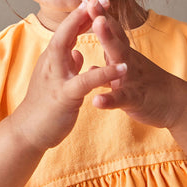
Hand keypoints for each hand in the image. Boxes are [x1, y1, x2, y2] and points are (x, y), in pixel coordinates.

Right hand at [10, 1, 126, 151]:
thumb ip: (67, 65)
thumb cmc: (43, 107)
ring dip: (87, 35)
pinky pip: (84, 82)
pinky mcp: (64, 98)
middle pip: (63, 33)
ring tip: (110, 19)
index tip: (96, 2)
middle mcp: (50, 66)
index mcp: (51, 62)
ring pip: (67, 49)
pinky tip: (122, 68)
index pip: (65, 33)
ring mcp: (55, 80)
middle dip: (81, 14)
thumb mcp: (55, 81)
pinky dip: (103, 73)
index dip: (80, 16)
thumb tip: (78, 52)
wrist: (27, 132)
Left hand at [86, 0, 186, 129]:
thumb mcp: (125, 72)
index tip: (88, 0)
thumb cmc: (144, 86)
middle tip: (92, 4)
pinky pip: (120, 98)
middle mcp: (127, 62)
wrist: (172, 102)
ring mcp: (131, 79)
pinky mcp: (133, 99)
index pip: (111, 33)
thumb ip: (108, 69)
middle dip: (102, 22)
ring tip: (98, 27)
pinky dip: (109, 99)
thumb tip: (91, 68)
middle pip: (115, 39)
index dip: (100, 17)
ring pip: (118, 61)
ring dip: (109, 43)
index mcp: (123, 56)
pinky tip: (97, 101)